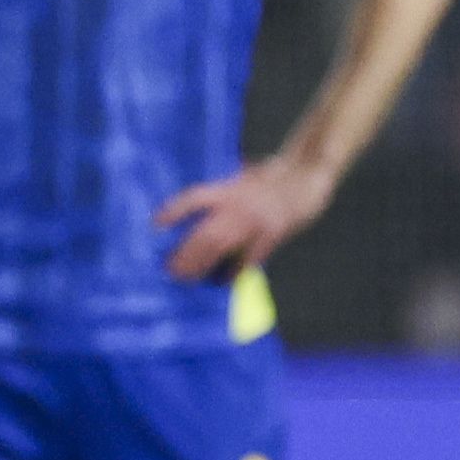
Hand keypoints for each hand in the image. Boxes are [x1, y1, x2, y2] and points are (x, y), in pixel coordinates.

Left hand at [155, 153, 336, 282]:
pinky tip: (222, 282)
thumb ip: (222, 190)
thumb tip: (197, 207)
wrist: (304, 179)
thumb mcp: (242, 176)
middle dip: (184, 253)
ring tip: (187, 279)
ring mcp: (254, 221)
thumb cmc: (272, 177)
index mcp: (228, 188)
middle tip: (169, 270)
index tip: (155, 224)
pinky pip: (248, 258)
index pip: (194, 198)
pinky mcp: (271, 235)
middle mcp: (238, 205)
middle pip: (204, 232)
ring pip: (221, 246)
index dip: (173, 211)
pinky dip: (234, 271)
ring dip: (201, 264)